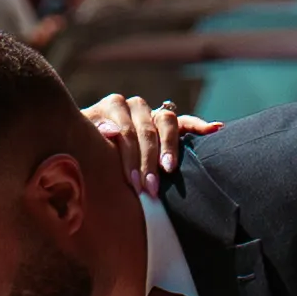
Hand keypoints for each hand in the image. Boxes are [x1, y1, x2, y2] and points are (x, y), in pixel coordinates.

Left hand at [88, 93, 209, 191]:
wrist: (84, 150)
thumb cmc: (81, 150)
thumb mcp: (80, 142)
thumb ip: (93, 135)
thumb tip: (113, 131)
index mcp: (111, 106)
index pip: (126, 130)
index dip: (130, 157)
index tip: (133, 183)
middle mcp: (133, 106)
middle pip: (147, 130)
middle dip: (149, 162)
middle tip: (150, 189)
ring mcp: (151, 113)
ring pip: (167, 121)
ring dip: (169, 146)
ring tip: (169, 169)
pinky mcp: (166, 122)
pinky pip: (184, 121)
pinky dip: (199, 124)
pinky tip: (215, 128)